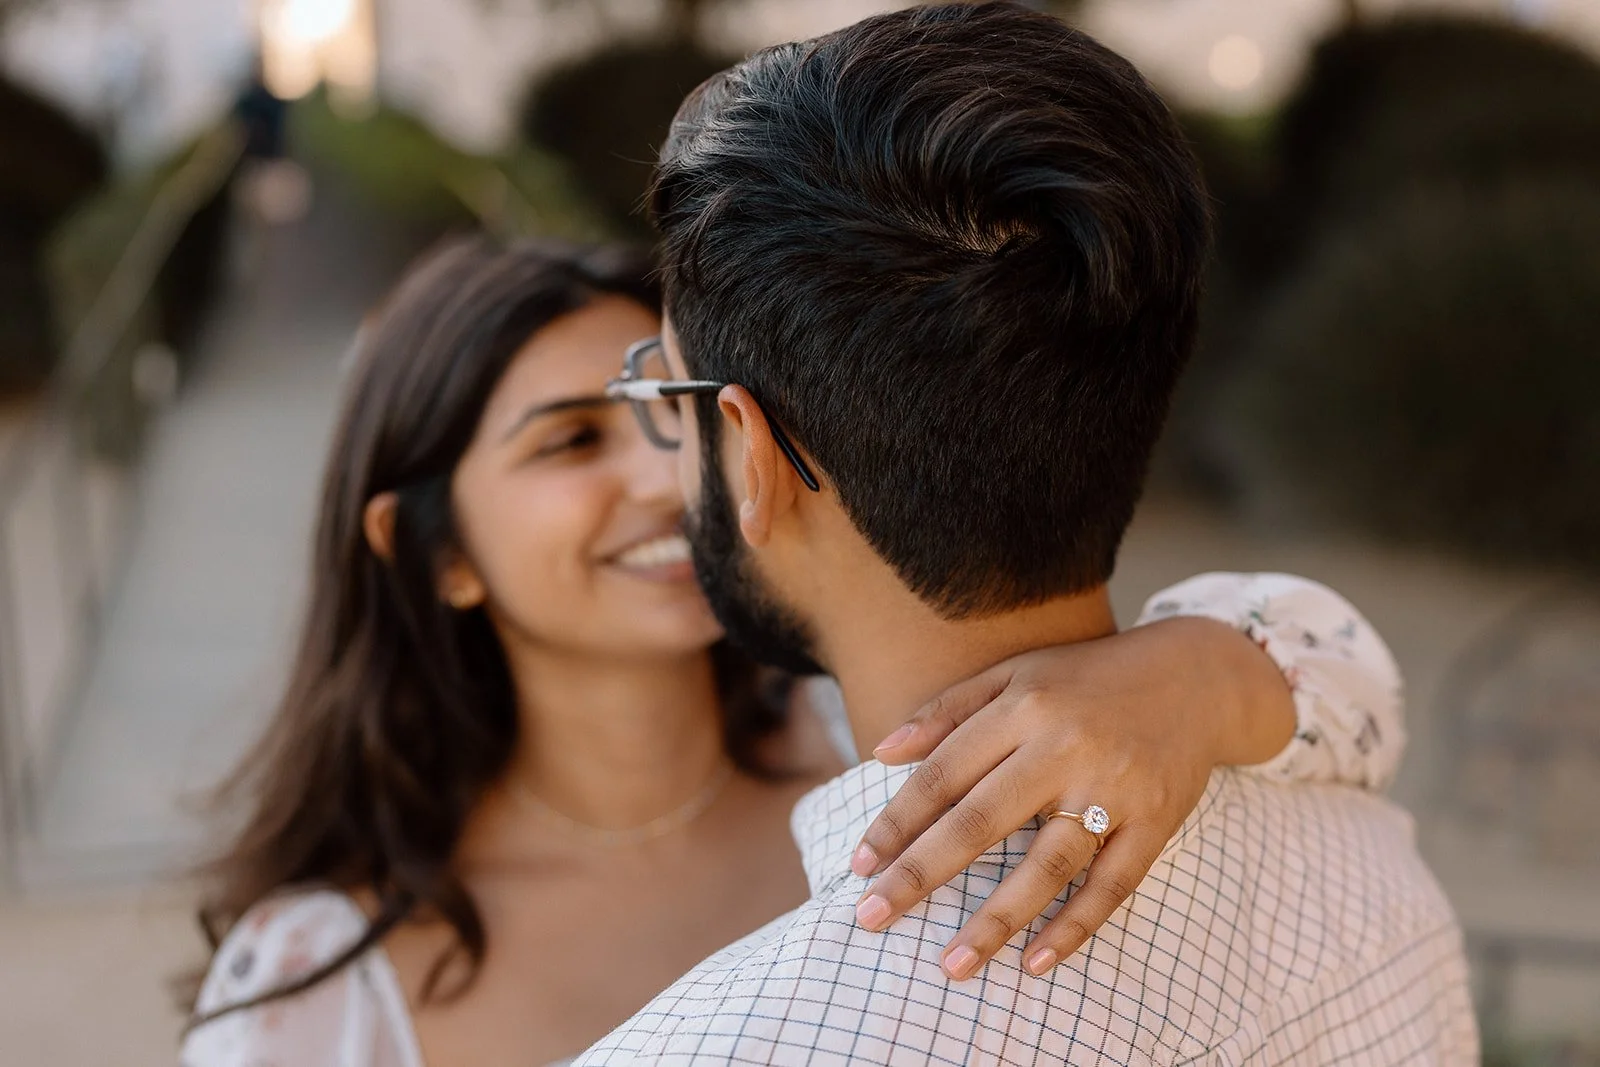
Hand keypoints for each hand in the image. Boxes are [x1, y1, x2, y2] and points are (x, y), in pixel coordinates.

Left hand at [850, 617, 1294, 979]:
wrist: (1197, 676)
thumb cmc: (1089, 677)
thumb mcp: (1016, 673)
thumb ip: (948, 709)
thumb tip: (881, 752)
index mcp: (1024, 707)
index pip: (945, 772)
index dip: (898, 820)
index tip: (859, 864)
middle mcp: (1065, 747)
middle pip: (981, 820)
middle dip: (921, 872)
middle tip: (872, 916)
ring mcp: (1115, 788)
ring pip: (1047, 864)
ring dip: (997, 920)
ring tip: (954, 964)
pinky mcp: (1156, 822)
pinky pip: (1111, 886)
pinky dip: (1075, 927)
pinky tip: (1036, 962)